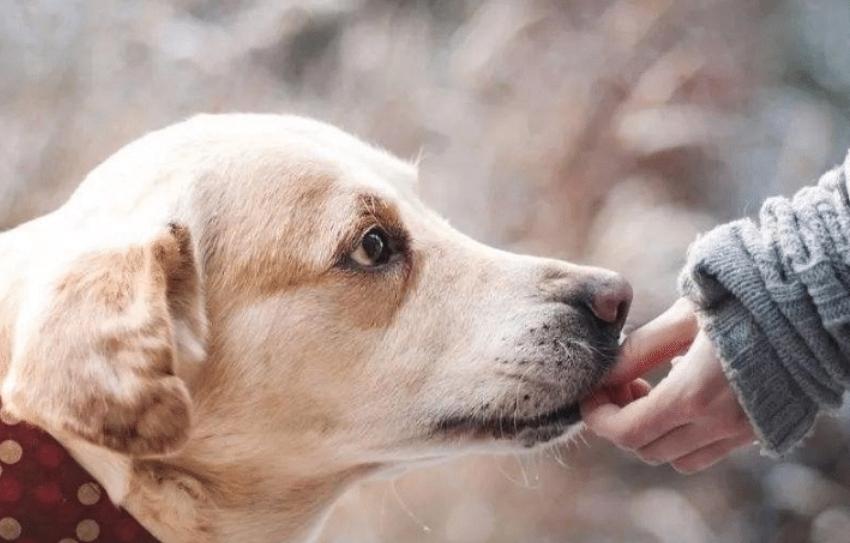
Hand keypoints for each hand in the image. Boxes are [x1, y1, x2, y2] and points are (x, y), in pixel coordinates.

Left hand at [580, 299, 755, 472]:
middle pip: (646, 449)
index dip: (598, 417)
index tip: (590, 394)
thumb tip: (604, 374)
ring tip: (651, 389)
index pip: (627, 432)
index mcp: (694, 394)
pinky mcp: (758, 430)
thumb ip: (639, 350)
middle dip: (620, 421)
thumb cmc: (743, 301)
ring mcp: (741, 432)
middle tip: (620, 384)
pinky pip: (707, 452)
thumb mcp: (683, 316)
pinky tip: (684, 395)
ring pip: (676, 458)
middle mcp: (718, 424)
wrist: (810, 306)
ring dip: (652, 433)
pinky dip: (683, 436)